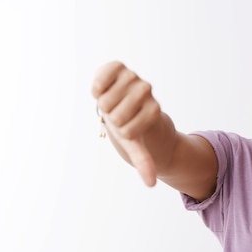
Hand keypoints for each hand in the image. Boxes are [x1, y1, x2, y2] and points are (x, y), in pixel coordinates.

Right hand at [92, 61, 159, 186]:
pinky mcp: (117, 67)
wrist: (124, 104)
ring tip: (111, 104)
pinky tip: (99, 90)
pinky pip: (103, 76)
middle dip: (111, 121)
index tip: (129, 129)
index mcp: (153, 111)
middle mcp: (145, 92)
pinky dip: (98, 85)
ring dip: (104, 107)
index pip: (129, 131)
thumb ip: (144, 161)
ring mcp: (132, 78)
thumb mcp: (135, 146)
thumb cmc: (129, 127)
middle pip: (115, 116)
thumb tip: (151, 184)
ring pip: (106, 102)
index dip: (124, 133)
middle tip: (117, 116)